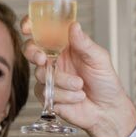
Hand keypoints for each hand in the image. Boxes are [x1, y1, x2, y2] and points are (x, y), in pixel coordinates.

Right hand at [20, 19, 135, 136]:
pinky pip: (45, 92)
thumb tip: (74, 26)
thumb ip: (84, 43)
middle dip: (33, 53)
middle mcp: (54, 60)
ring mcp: (49, 78)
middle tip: (43, 59)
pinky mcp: (47, 95)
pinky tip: (76, 97)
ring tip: (79, 85)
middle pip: (31, 50)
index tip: (28, 28)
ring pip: (40, 74)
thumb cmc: (106, 82)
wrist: (107, 110)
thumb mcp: (99, 59)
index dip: (31, 27)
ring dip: (62, 81)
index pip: (43, 32)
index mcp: (65, 47)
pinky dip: (63, 95)